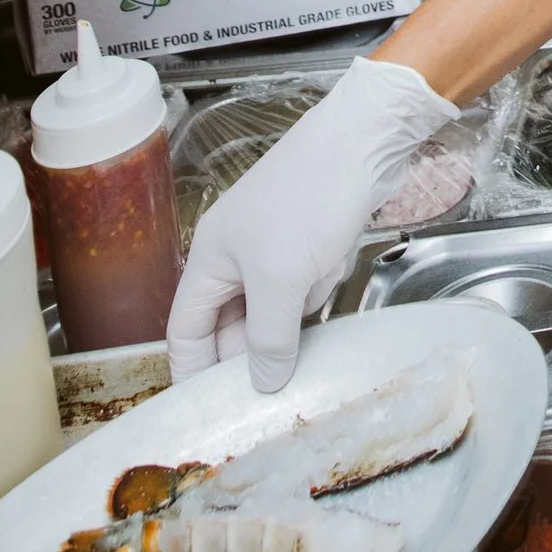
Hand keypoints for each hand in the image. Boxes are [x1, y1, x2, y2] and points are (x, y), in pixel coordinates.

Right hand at [168, 55, 455, 391]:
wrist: (366, 139)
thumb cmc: (311, 198)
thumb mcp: (281, 280)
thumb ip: (268, 337)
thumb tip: (262, 384)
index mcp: (210, 260)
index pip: (185, 330)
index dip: (193, 371)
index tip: (208, 412)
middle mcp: (236, 256)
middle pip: (231, 325)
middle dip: (250, 355)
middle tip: (268, 399)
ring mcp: (276, 249)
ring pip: (274, 309)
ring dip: (292, 323)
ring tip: (304, 339)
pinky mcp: (312, 243)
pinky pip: (307, 288)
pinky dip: (319, 294)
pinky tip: (332, 288)